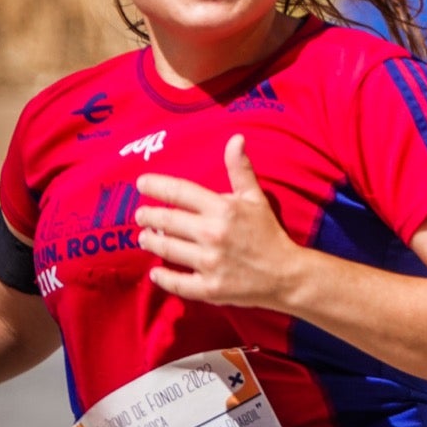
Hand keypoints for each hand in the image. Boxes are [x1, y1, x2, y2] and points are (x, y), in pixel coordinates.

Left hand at [134, 134, 298, 308]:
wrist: (286, 274)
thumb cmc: (268, 233)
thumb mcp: (255, 198)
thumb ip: (240, 169)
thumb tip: (236, 138)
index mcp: (223, 209)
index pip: (180, 192)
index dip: (156, 186)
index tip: (141, 183)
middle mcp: (212, 234)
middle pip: (167, 221)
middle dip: (148, 216)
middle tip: (141, 215)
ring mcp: (209, 262)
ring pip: (167, 249)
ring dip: (151, 242)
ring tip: (144, 238)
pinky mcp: (209, 288)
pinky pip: (177, 283)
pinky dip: (163, 278)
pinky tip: (155, 273)